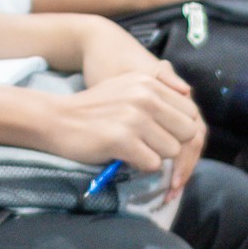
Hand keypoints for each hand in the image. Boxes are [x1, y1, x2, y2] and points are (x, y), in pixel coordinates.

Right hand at [33, 71, 204, 191]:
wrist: (57, 118)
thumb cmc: (94, 108)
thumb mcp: (127, 88)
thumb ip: (157, 92)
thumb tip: (189, 97)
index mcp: (148, 83)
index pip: (191, 113)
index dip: (181, 130)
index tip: (166, 138)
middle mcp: (145, 97)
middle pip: (187, 132)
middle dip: (172, 144)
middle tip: (150, 146)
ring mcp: (133, 118)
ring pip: (172, 151)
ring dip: (155, 155)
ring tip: (133, 148)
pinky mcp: (122, 139)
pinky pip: (152, 164)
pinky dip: (140, 166)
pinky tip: (124, 156)